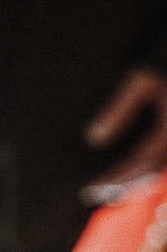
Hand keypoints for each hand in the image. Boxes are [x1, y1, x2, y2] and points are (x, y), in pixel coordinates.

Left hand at [84, 67, 166, 203]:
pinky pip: (163, 154)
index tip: (92, 187)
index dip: (118, 177)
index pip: (143, 161)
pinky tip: (129, 166)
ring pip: (161, 164)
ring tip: (108, 186)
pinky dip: (146, 165)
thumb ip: (119, 109)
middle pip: (153, 168)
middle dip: (124, 183)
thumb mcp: (140, 80)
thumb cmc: (164, 57)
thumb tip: (94, 138)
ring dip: (135, 178)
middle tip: (94, 193)